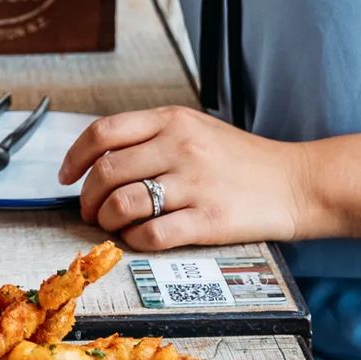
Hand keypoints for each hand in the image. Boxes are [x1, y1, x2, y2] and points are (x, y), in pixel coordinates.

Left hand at [58, 105, 313, 249]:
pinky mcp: (208, 220)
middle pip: (106, 171)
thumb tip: (100, 158)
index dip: (74, 156)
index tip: (66, 175)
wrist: (294, 182)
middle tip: (88, 210)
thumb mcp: (195, 127)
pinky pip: (152, 234)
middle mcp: (179, 145)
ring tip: (110, 225)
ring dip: (105, 220)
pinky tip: (138, 239)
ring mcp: (194, 183)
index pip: (103, 132)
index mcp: (171, 119)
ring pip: (123, 203)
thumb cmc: (241, 159)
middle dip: (87, 197)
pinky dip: (134, 241)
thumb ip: (151, 136)